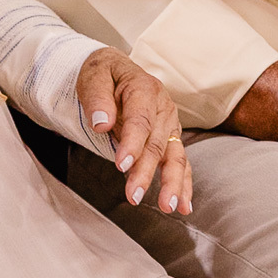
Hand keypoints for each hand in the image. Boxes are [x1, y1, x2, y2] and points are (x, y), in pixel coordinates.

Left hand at [76, 47, 191, 214]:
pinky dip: (184, 184)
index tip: (122, 165)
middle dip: (146, 171)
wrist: (116, 70)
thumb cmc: (103, 74)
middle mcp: (163, 107)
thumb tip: (102, 123)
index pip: (140, 120)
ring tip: (167, 207)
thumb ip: (97, 98)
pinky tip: (184, 206)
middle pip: (157, 144)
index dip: (132, 144)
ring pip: (175, 156)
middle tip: (134, 195)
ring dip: (172, 183)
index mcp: (144, 88)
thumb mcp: (93, 76)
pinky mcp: (170, 139)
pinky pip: (180, 163)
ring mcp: (170, 124)